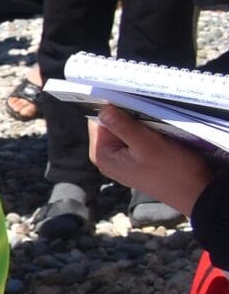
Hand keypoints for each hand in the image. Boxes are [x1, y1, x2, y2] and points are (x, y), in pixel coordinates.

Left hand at [90, 104, 219, 218]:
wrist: (197, 193)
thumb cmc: (172, 170)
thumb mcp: (147, 144)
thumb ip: (123, 126)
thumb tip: (103, 109)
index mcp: (102, 156)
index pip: (97, 121)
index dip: (113, 107)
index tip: (131, 100)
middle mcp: (108, 159)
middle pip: (111, 125)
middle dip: (127, 115)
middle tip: (147, 110)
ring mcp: (123, 161)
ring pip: (126, 130)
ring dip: (140, 123)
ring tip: (156, 122)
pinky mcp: (138, 161)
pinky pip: (136, 139)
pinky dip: (146, 132)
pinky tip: (159, 131)